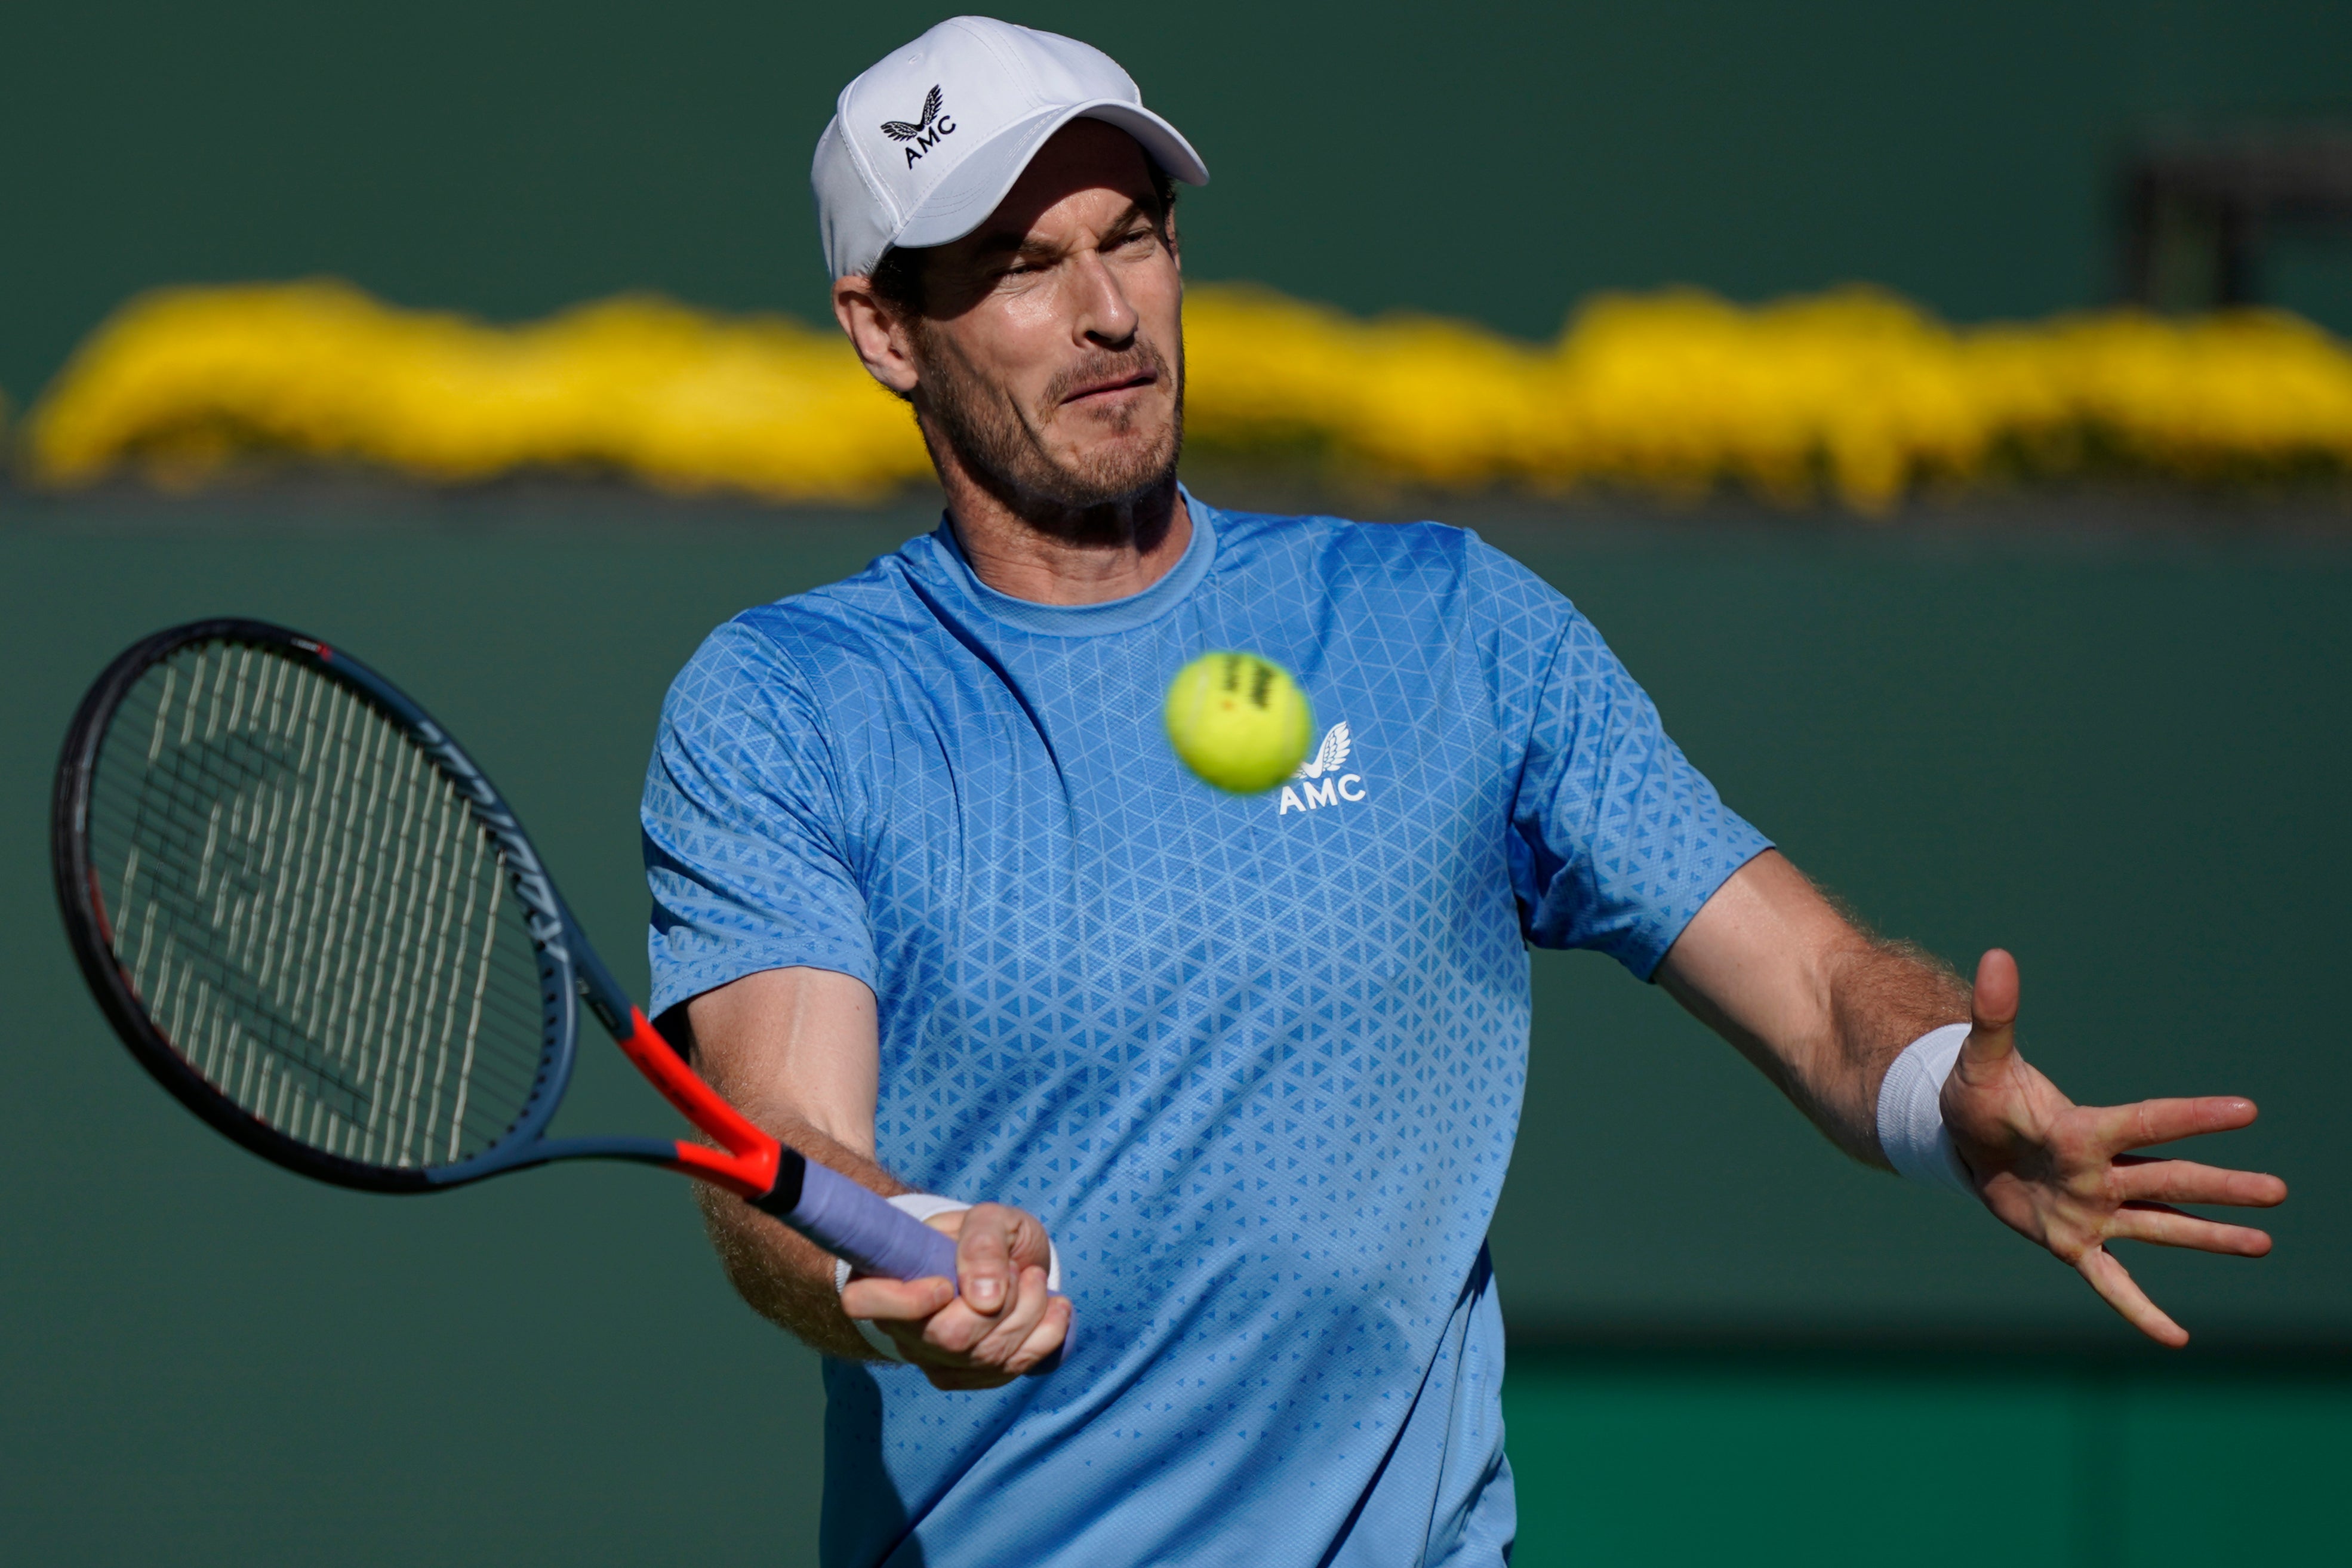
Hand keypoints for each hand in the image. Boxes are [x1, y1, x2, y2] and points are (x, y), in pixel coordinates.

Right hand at [838, 1202, 1069, 1387]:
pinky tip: (1054, 1306)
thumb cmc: (986, 1235)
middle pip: (948, 1337)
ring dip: (1030, 1310)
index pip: (863, 1303)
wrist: (1008, 1262)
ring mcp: (934, 1359)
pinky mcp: (970, 1377)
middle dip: (1002, 1299)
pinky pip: (1014, 1368)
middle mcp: (901, 1328)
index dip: (906, 1301)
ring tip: (1033, 1278)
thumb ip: (983, 1243)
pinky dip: (1047, 1333)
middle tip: (1015, 1269)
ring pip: (988, 1355)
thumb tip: (985, 1298)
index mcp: (884, 1277)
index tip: (947, 1284)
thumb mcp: (989, 1218)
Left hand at [1942, 949, 2287, 1345]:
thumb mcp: (1981, 1060)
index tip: (2247, 1109)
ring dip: (2208, 1236)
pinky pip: (2112, 1282)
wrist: (1961, 1139)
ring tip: (2263, 1243)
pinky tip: (2175, 1338)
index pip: (2147, 1122)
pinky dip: (2139, 1309)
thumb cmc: (1977, 1098)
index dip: (2192, 1117)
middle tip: (2279, 1189)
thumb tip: (1995, 955)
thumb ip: (1995, 1015)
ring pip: (2159, 1226)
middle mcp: (2099, 1172)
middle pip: (2171, 1179)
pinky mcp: (2072, 1243)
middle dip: (2222, 1185)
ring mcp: (2091, 1210)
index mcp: (2084, 1130)